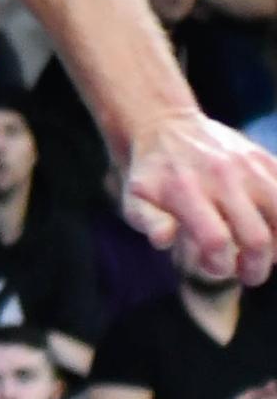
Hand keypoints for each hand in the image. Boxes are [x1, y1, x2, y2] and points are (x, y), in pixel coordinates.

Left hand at [121, 110, 276, 282]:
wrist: (163, 125)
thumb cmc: (150, 174)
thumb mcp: (134, 197)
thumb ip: (147, 221)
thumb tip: (163, 239)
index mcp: (186, 189)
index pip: (216, 242)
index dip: (220, 266)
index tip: (217, 268)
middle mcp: (220, 176)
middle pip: (256, 238)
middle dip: (254, 267)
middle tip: (248, 273)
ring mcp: (247, 166)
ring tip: (267, 254)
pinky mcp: (264, 159)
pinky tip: (270, 229)